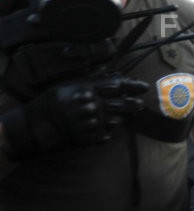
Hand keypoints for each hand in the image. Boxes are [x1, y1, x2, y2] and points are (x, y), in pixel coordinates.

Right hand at [2, 75, 146, 159]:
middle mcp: (90, 105)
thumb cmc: (50, 103)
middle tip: (141, 104)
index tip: (143, 86)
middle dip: (133, 103)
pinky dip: (108, 131)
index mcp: (86, 90)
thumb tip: (109, 72)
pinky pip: (106, 134)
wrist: (33, 128)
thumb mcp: (67, 86)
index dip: (132, 86)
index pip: (116, 86)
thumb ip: (90, 80)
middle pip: (120, 103)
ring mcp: (90, 123)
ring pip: (115, 120)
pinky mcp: (88, 138)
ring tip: (123, 115)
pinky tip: (107, 128)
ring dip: (120, 118)